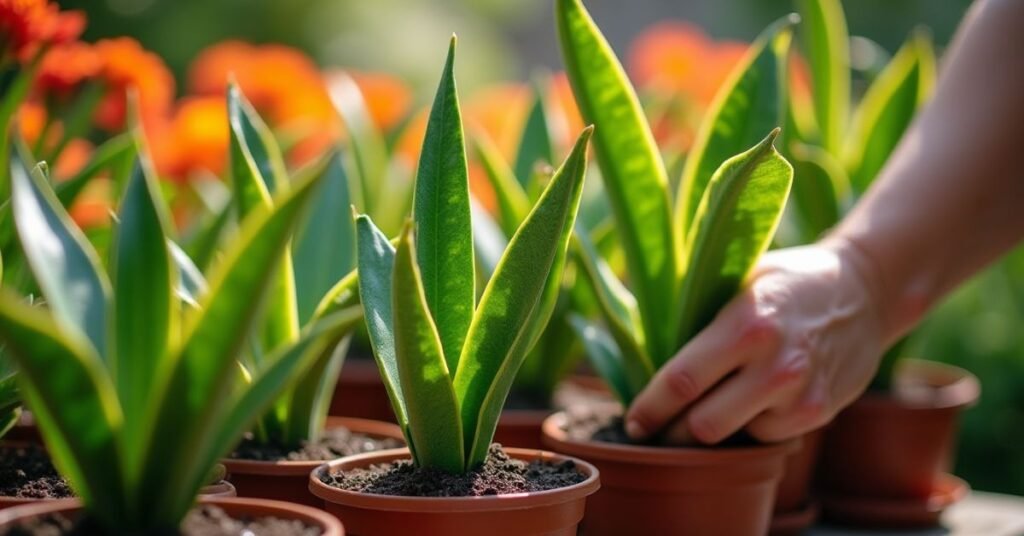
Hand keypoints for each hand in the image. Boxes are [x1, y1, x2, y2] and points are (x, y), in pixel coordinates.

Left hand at [624, 240, 888, 443]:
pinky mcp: (819, 413)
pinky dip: (751, 425)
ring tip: (705, 407)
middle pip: (703, 426)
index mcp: (746, 324)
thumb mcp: (742, 279)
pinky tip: (752, 400)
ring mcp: (800, 393)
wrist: (867, 290)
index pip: (683, 380)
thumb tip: (641, 347)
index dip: (650, 408)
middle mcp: (775, 364)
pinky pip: (765, 435)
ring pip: (732, 436)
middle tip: (658, 427)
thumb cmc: (788, 281)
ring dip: (713, 429)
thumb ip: (700, 314)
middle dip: (674, 431)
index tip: (633, 421)